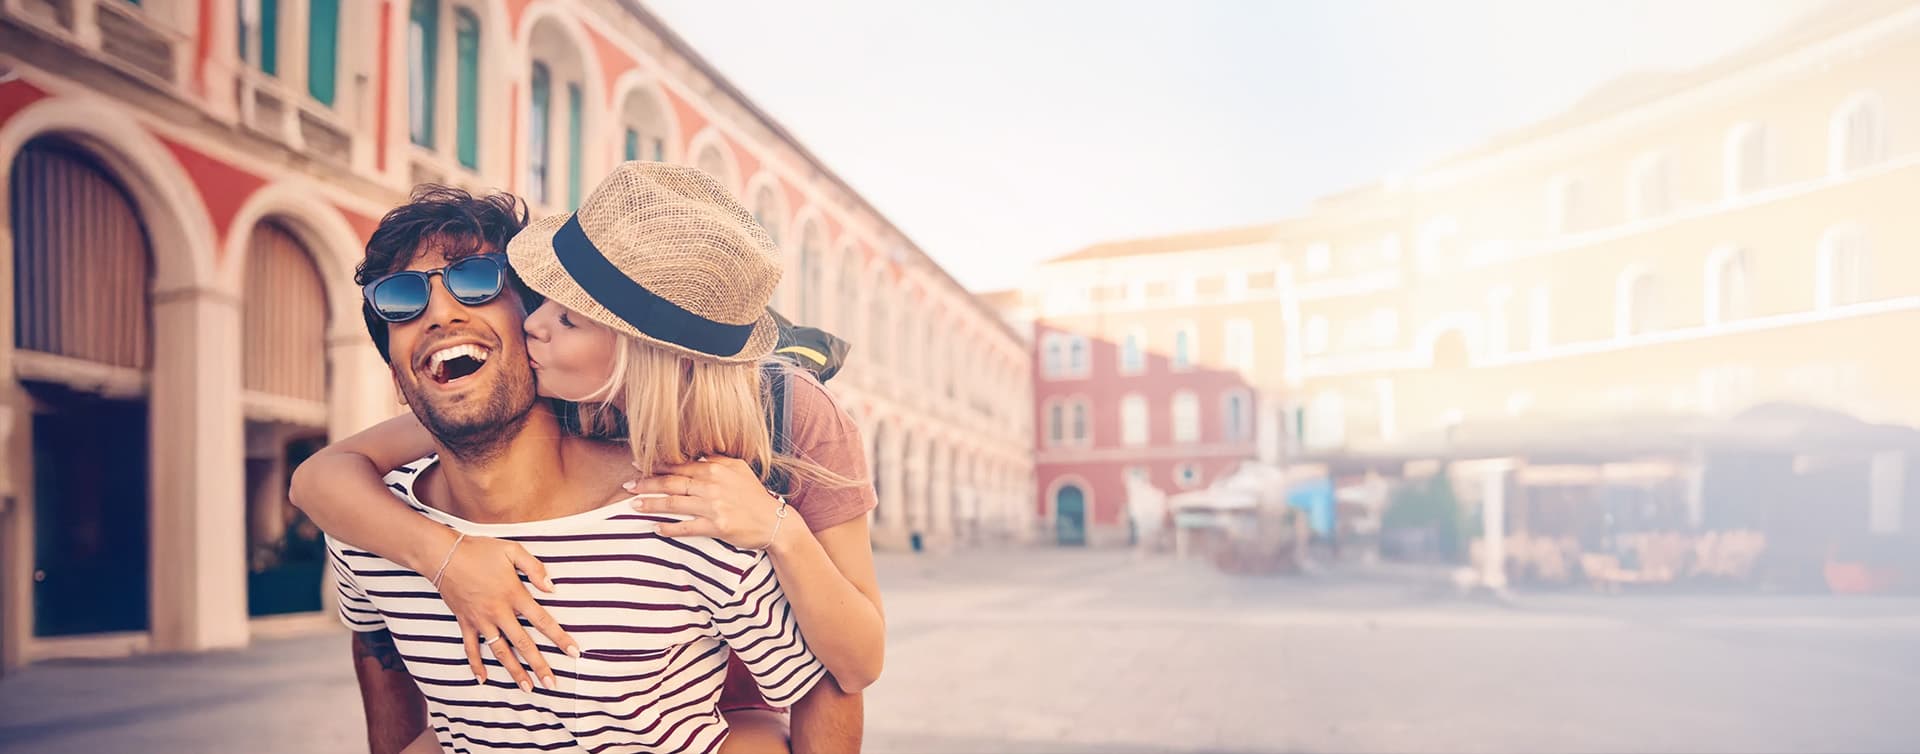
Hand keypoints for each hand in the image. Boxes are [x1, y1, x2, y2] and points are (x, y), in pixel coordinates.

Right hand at [431, 534, 580, 691]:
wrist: (443, 555)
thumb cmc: (481, 550)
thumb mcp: (512, 551)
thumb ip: (534, 568)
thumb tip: (552, 588)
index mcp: (514, 595)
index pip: (542, 620)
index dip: (559, 637)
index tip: (574, 652)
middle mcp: (499, 612)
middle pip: (523, 643)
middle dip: (539, 665)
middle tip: (551, 684)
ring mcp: (481, 620)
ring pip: (500, 651)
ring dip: (513, 671)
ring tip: (527, 688)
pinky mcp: (465, 622)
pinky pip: (471, 648)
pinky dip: (475, 664)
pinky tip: (482, 679)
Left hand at [625, 456, 789, 550]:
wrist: (774, 522)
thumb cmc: (754, 495)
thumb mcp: (738, 469)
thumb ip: (716, 459)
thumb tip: (695, 453)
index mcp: (715, 469)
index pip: (679, 466)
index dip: (655, 465)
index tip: (637, 465)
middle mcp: (712, 486)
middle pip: (671, 483)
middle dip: (646, 484)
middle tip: (627, 486)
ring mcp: (714, 507)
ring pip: (674, 504)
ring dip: (651, 505)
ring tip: (633, 506)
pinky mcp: (717, 527)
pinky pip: (687, 528)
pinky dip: (670, 528)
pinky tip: (656, 529)